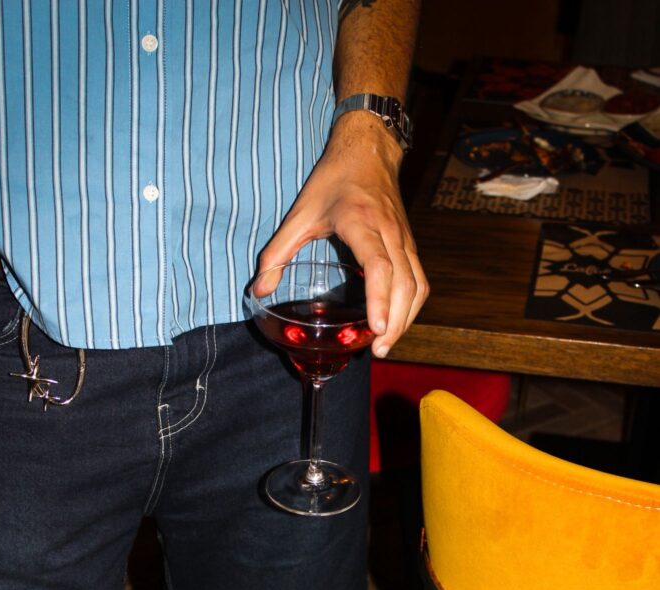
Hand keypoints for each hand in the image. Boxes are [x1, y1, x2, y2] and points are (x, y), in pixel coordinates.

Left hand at [256, 113, 428, 357]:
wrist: (369, 150)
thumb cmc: (334, 180)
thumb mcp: (300, 212)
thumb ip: (277, 252)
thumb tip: (259, 288)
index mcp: (362, 223)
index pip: (379, 266)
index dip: (380, 299)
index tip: (377, 328)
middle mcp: (390, 234)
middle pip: (404, 284)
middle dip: (396, 322)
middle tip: (379, 351)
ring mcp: (405, 240)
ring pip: (417, 286)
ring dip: (407, 319)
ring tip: (387, 344)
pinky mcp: (411, 245)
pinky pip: (419, 281)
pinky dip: (411, 306)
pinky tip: (397, 323)